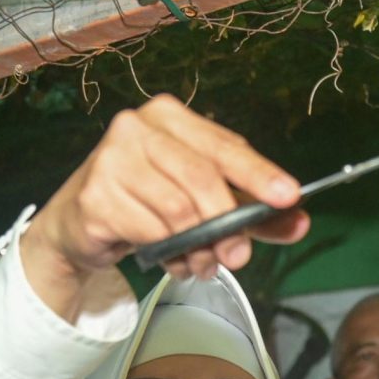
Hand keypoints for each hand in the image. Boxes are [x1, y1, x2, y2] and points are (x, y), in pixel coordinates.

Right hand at [20, 96, 305, 315]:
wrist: (79, 222)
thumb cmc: (146, 201)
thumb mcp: (204, 201)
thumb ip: (251, 212)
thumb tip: (299, 220)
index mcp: (168, 116)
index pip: (223, 146)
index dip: (259, 173)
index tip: (289, 196)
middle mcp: (136, 127)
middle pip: (201, 178)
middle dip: (228, 223)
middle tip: (239, 255)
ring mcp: (111, 159)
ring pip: (177, 211)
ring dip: (197, 247)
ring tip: (200, 262)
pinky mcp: (95, 197)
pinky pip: (150, 232)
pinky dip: (168, 254)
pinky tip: (170, 260)